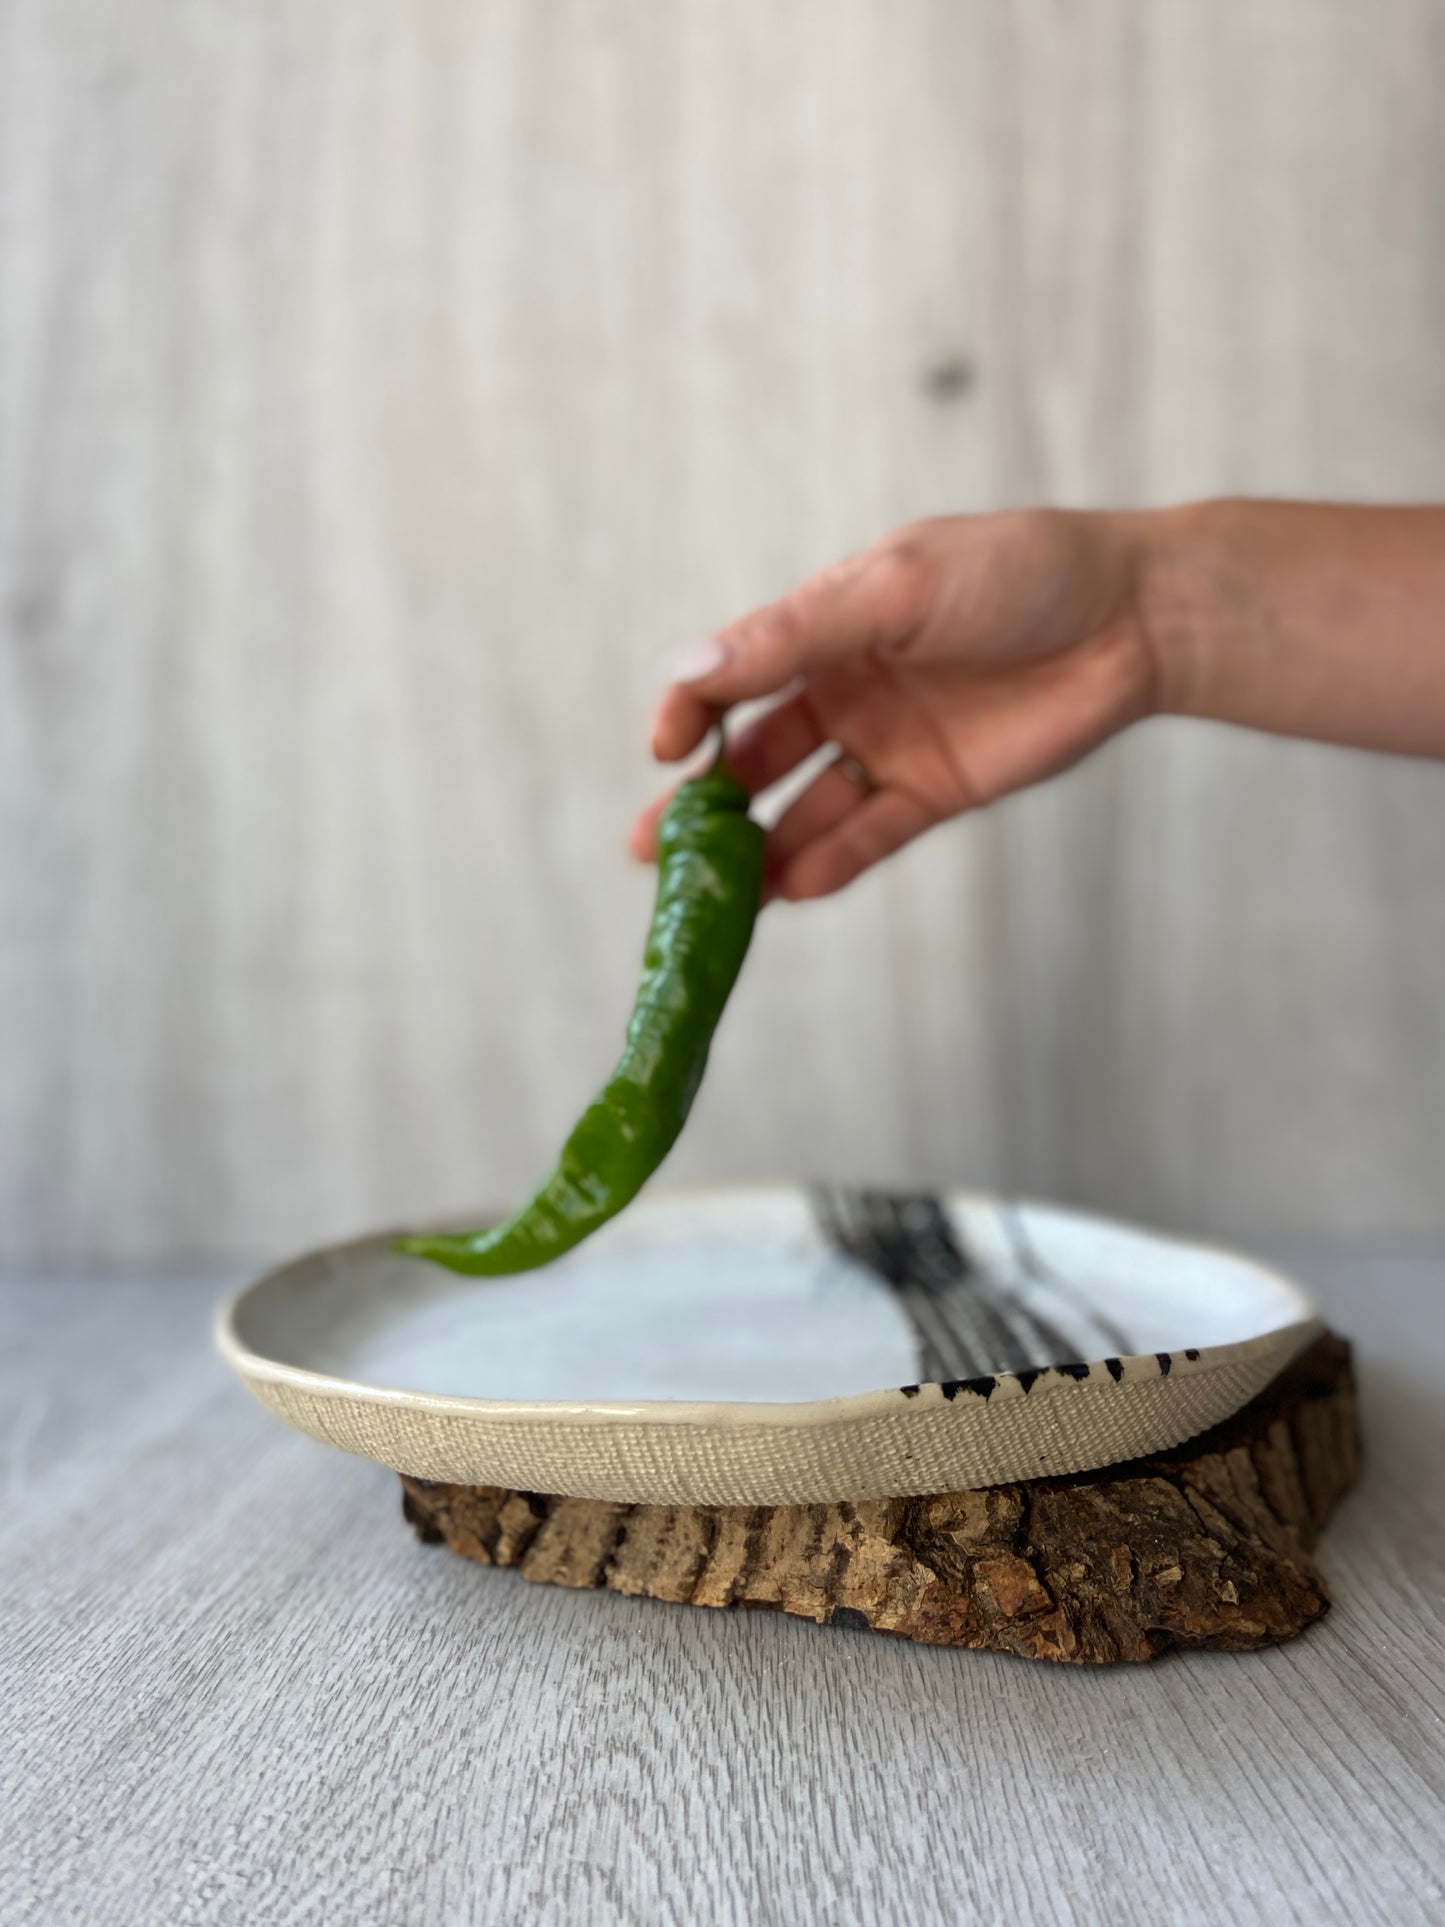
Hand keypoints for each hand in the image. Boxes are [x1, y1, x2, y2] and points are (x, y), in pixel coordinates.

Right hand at [630, 510, 1157, 900]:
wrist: (1134, 618)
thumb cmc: (1018, 573)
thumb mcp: (899, 588)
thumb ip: (798, 634)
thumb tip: (695, 668)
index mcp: (825, 625)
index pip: (733, 674)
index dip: (690, 710)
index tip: (665, 749)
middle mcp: (845, 687)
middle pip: (754, 755)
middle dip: (701, 804)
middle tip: (649, 850)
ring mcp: (888, 744)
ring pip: (803, 806)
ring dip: (757, 849)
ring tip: (714, 894)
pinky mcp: (936, 791)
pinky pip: (868, 834)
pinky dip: (831, 861)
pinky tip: (792, 887)